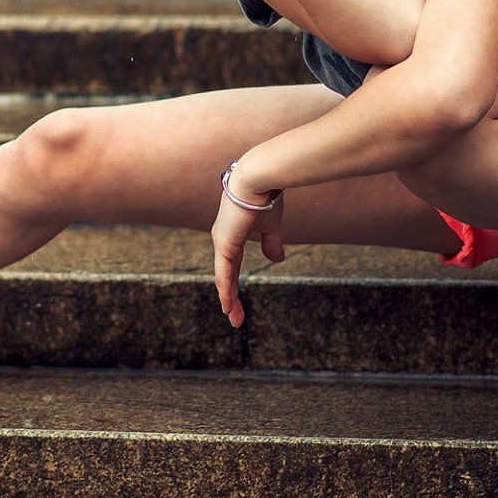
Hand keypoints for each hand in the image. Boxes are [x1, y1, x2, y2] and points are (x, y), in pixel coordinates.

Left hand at [211, 172, 285, 328]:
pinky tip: (227, 305)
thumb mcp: (270, 225)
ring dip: (229, 300)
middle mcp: (223, 240)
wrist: (259, 179)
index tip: (237, 302)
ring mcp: (221, 242)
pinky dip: (225, 290)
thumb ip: (271, 243)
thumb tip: (276, 260)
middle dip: (231, 298)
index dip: (235, 285)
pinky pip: (224, 273)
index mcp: (232, 235)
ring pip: (223, 278)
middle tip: (236, 318)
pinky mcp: (224, 244)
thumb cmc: (266, 198)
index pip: (233, 266)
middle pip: (225, 276)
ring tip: (233, 318)